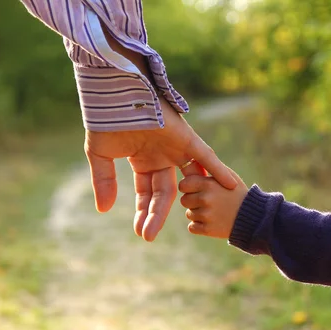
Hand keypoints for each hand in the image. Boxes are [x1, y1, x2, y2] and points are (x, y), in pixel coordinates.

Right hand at [85, 97, 236, 241]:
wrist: (112, 92)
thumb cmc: (105, 119)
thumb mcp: (101, 156)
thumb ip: (104, 181)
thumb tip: (103, 209)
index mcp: (144, 160)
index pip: (148, 193)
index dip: (144, 212)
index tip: (141, 233)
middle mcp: (163, 156)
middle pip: (166, 192)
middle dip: (157, 214)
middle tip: (148, 237)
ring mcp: (176, 147)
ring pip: (189, 179)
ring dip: (192, 199)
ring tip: (197, 220)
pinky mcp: (186, 137)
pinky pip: (207, 156)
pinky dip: (219, 169)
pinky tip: (230, 186)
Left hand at [179, 167, 248, 237]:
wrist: (254, 217)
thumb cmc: (239, 194)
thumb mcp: (228, 177)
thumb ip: (211, 169)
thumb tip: (193, 161)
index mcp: (208, 184)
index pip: (183, 185)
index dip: (189, 188)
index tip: (196, 190)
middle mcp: (205, 198)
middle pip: (184, 200)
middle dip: (193, 202)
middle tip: (207, 202)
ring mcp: (206, 215)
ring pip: (189, 214)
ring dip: (197, 215)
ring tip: (213, 212)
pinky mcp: (207, 229)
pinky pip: (192, 227)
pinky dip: (199, 227)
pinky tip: (212, 222)